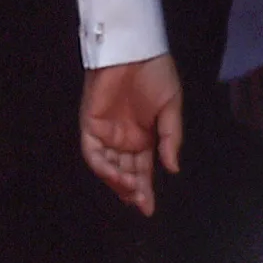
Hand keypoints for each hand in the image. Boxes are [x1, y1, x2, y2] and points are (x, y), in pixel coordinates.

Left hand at [80, 54, 182, 215]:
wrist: (135, 53)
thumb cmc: (156, 76)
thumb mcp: (171, 109)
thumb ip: (171, 139)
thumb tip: (172, 168)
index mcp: (146, 137)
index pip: (143, 170)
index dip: (146, 190)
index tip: (149, 209)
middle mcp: (125, 140)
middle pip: (125, 173)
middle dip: (132, 191)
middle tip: (140, 204)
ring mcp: (106, 133)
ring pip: (108, 167)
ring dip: (117, 181)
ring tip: (130, 190)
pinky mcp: (90, 125)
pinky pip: (93, 152)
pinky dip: (103, 166)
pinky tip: (117, 174)